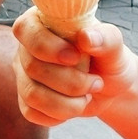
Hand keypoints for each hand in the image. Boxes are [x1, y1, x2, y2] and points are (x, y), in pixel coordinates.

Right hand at [12, 7, 137, 125]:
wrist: (108, 86)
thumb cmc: (108, 59)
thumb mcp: (115, 47)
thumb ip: (105, 38)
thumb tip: (87, 37)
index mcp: (41, 23)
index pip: (24, 29)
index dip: (46, 46)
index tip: (75, 57)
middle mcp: (26, 48)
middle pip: (32, 67)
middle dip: (70, 82)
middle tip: (97, 82)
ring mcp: (22, 74)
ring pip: (31, 94)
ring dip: (67, 103)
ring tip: (88, 96)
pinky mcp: (25, 99)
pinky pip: (31, 112)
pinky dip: (59, 115)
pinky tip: (74, 105)